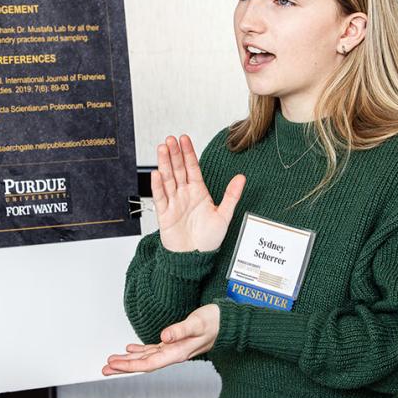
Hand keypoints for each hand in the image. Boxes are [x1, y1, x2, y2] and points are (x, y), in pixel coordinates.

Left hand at [102, 304, 220, 375]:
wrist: (228, 323)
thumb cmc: (215, 322)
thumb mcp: (198, 323)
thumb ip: (181, 330)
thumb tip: (164, 336)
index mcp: (177, 352)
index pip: (149, 363)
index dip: (129, 365)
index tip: (113, 365)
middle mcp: (173, 354)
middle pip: (143, 364)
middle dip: (123, 367)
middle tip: (104, 369)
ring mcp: (173, 350)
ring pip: (146, 358)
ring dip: (128, 360)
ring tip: (111, 362)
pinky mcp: (174, 343)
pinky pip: (153, 351)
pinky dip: (139, 351)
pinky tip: (129, 349)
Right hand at [153, 135, 244, 251]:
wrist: (194, 258)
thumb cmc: (209, 240)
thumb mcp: (224, 216)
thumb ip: (231, 195)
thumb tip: (241, 178)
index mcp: (199, 192)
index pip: (192, 168)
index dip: (188, 153)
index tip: (184, 139)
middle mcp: (185, 195)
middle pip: (178, 170)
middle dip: (174, 154)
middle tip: (170, 139)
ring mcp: (173, 203)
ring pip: (167, 179)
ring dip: (164, 164)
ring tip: (162, 148)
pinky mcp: (164, 214)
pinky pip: (160, 198)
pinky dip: (157, 186)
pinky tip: (156, 174)